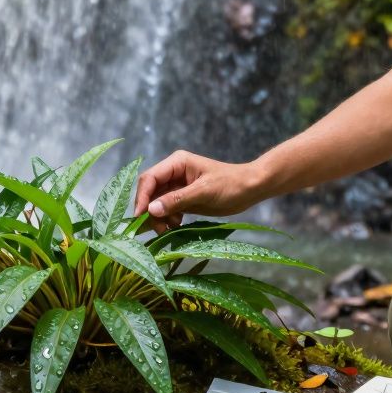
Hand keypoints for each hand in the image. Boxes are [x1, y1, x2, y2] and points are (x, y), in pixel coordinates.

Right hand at [134, 150, 267, 233]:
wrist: (251, 189)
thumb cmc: (230, 185)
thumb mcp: (204, 192)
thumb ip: (177, 200)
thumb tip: (151, 209)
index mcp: (176, 163)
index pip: (150, 178)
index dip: (142, 196)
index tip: (140, 215)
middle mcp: (173, 173)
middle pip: (150, 191)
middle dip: (150, 210)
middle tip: (157, 228)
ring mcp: (177, 186)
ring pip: (157, 203)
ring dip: (159, 217)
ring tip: (169, 229)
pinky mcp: (183, 199)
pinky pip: (167, 209)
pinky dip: (167, 219)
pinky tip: (176, 225)